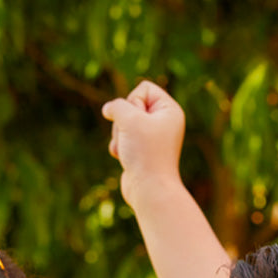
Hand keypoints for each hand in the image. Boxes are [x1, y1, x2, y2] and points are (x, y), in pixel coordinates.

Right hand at [102, 80, 185, 209]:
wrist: (149, 190)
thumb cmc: (145, 153)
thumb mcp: (129, 120)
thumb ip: (116, 106)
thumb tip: (109, 109)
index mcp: (169, 110)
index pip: (144, 88)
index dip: (134, 101)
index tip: (138, 121)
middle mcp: (163, 122)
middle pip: (131, 105)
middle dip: (123, 122)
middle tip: (132, 138)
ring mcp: (152, 137)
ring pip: (123, 123)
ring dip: (119, 136)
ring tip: (126, 150)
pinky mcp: (142, 151)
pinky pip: (123, 139)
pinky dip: (119, 147)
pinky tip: (123, 159)